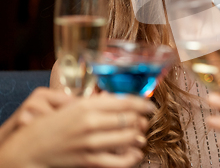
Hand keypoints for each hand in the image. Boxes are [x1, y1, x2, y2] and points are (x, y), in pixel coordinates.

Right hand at [0, 92, 154, 167]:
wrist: (29, 149)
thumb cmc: (51, 125)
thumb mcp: (72, 106)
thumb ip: (96, 102)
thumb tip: (120, 99)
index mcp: (87, 105)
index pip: (125, 102)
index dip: (142, 104)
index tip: (149, 106)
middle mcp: (90, 122)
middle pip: (130, 119)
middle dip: (142, 120)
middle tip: (144, 121)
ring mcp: (90, 142)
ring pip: (129, 137)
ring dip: (139, 137)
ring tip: (140, 136)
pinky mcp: (89, 161)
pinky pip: (120, 161)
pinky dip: (133, 157)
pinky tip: (135, 153)